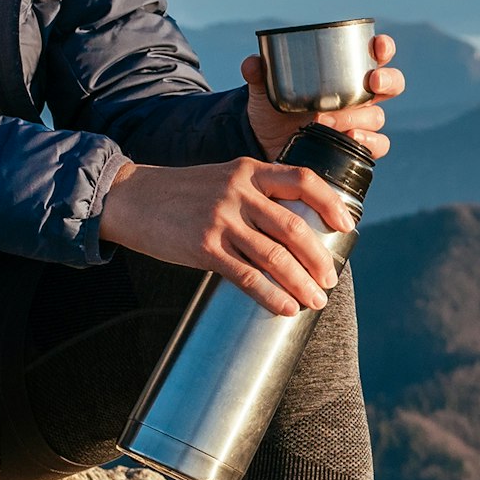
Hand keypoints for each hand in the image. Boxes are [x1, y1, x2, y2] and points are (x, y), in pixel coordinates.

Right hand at [100, 156, 353, 316]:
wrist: (132, 198)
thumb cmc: (182, 194)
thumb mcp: (223, 178)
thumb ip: (256, 194)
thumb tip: (294, 229)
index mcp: (249, 170)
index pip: (303, 180)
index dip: (331, 203)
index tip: (348, 226)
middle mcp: (239, 192)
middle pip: (294, 226)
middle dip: (319, 258)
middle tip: (329, 279)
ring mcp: (221, 219)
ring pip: (275, 256)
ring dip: (301, 282)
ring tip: (315, 300)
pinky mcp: (204, 247)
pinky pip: (247, 276)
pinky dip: (272, 295)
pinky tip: (285, 308)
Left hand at [242, 31, 403, 160]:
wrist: (269, 144)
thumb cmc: (275, 109)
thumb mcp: (265, 90)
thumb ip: (259, 74)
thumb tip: (252, 63)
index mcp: (346, 74)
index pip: (375, 55)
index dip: (383, 48)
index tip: (377, 46)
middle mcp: (360, 97)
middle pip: (391, 84)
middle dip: (387, 80)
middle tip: (372, 82)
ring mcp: (360, 123)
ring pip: (378, 117)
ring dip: (359, 117)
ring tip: (329, 120)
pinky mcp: (357, 149)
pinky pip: (378, 145)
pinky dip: (368, 142)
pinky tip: (350, 138)